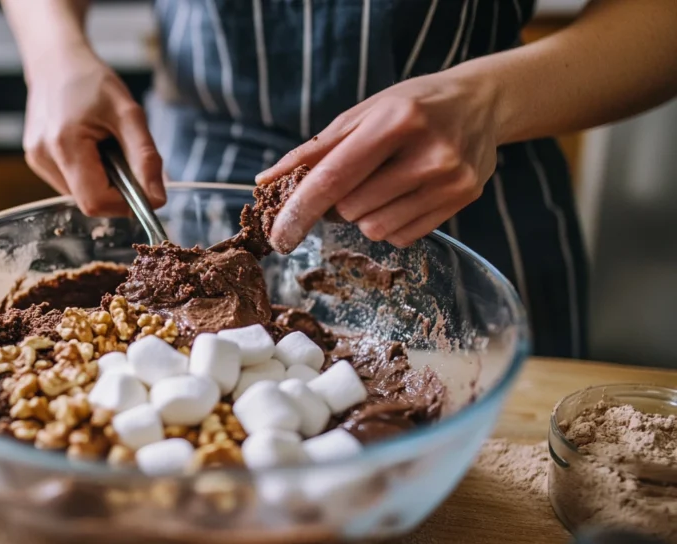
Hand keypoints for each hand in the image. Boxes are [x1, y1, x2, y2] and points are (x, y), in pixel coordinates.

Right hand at [23, 46, 165, 214]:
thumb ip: (144, 157)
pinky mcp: (37, 161)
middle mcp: (43, 158)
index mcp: (64, 144)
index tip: (143, 185)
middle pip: (89, 201)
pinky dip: (89, 174)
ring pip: (81, 195)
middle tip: (123, 156)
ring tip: (103, 145)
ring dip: (102, 181)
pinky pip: (71, 183)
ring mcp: (37, 161)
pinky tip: (89, 146)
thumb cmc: (92, 81)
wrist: (56, 62)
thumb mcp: (128, 113)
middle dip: (116, 189)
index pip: (96, 201)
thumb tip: (157, 198)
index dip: (125, 202)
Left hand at [258, 70, 500, 250]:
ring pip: (375, 228)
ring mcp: (450, 180)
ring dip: (363, 215)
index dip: (300, 210)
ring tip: (381, 183)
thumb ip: (315, 150)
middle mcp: (429, 152)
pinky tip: (404, 194)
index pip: (334, 179)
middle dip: (336, 204)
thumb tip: (267, 181)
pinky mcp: (463, 200)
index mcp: (397, 121)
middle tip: (351, 180)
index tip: (279, 234)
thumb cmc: (411, 105)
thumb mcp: (362, 113)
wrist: (480, 103)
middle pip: (351, 209)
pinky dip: (389, 223)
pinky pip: (401, 236)